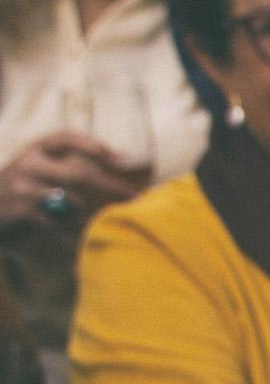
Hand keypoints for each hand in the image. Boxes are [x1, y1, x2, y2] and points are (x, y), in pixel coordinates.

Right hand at [0, 131, 150, 230]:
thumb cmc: (18, 193)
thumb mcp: (37, 172)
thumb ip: (68, 168)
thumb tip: (119, 161)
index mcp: (35, 151)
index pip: (64, 138)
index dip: (92, 145)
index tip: (118, 158)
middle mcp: (28, 164)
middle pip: (79, 174)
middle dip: (112, 188)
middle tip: (136, 199)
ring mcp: (22, 187)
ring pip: (71, 202)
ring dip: (91, 217)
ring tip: (108, 226)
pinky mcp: (19, 211)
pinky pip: (57, 224)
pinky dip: (73, 236)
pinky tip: (83, 245)